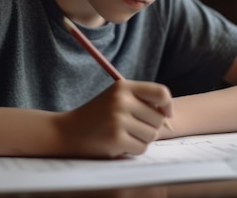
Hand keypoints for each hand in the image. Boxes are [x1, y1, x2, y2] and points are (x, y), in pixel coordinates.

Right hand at [55, 80, 172, 157]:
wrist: (68, 131)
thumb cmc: (97, 115)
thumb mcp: (116, 98)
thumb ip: (141, 100)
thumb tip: (169, 115)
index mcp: (123, 86)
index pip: (161, 92)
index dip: (167, 105)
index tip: (165, 114)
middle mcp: (121, 100)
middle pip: (158, 118)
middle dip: (150, 127)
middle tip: (133, 128)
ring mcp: (118, 119)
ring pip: (151, 135)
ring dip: (141, 139)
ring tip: (124, 135)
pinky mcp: (116, 138)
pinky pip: (141, 148)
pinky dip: (133, 149)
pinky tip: (118, 144)